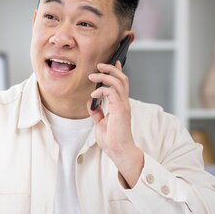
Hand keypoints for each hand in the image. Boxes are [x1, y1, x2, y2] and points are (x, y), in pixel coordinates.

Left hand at [87, 61, 143, 187]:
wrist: (119, 151)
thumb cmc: (112, 139)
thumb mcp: (100, 123)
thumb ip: (97, 112)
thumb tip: (90, 103)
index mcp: (120, 104)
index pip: (121, 83)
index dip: (117, 71)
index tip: (112, 62)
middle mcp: (124, 103)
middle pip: (122, 78)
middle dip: (111, 69)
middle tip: (99, 65)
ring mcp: (123, 106)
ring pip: (119, 82)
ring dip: (105, 76)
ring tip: (92, 76)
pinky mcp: (120, 111)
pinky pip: (112, 93)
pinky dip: (102, 90)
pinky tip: (93, 95)